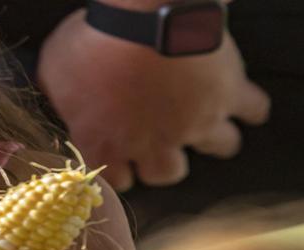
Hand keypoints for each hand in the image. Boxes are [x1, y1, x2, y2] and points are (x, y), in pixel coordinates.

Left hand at [35, 9, 270, 191]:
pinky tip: (249, 105)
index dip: (121, 169)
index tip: (124, 160)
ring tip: (212, 126)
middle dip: (166, 159)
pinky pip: (252, 110)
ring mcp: (196, 122)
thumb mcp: (55, 67)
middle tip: (164, 142)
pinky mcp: (229, 95)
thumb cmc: (94, 40)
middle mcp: (154, 144)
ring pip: (218, 146)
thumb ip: (55, 93)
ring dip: (216, 137)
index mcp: (108, 143)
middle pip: (167, 172)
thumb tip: (50, 98)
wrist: (146, 16)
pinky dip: (252, 107)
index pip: (117, 179)